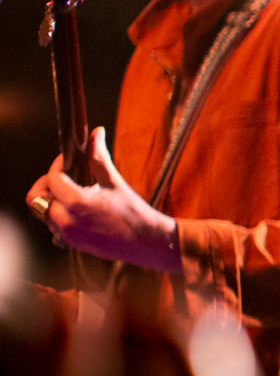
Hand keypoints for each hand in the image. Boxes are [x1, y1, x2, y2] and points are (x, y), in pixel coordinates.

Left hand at [28, 128, 179, 273]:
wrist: (147, 242)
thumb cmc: (134, 212)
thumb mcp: (114, 182)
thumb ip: (99, 157)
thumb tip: (96, 132)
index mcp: (77, 202)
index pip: (52, 178)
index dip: (57, 165)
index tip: (65, 161)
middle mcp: (67, 220)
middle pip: (36, 198)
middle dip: (46, 185)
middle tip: (60, 179)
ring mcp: (67, 234)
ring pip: (44, 212)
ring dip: (52, 201)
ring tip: (72, 195)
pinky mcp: (71, 243)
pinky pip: (54, 226)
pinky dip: (60, 215)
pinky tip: (78, 211)